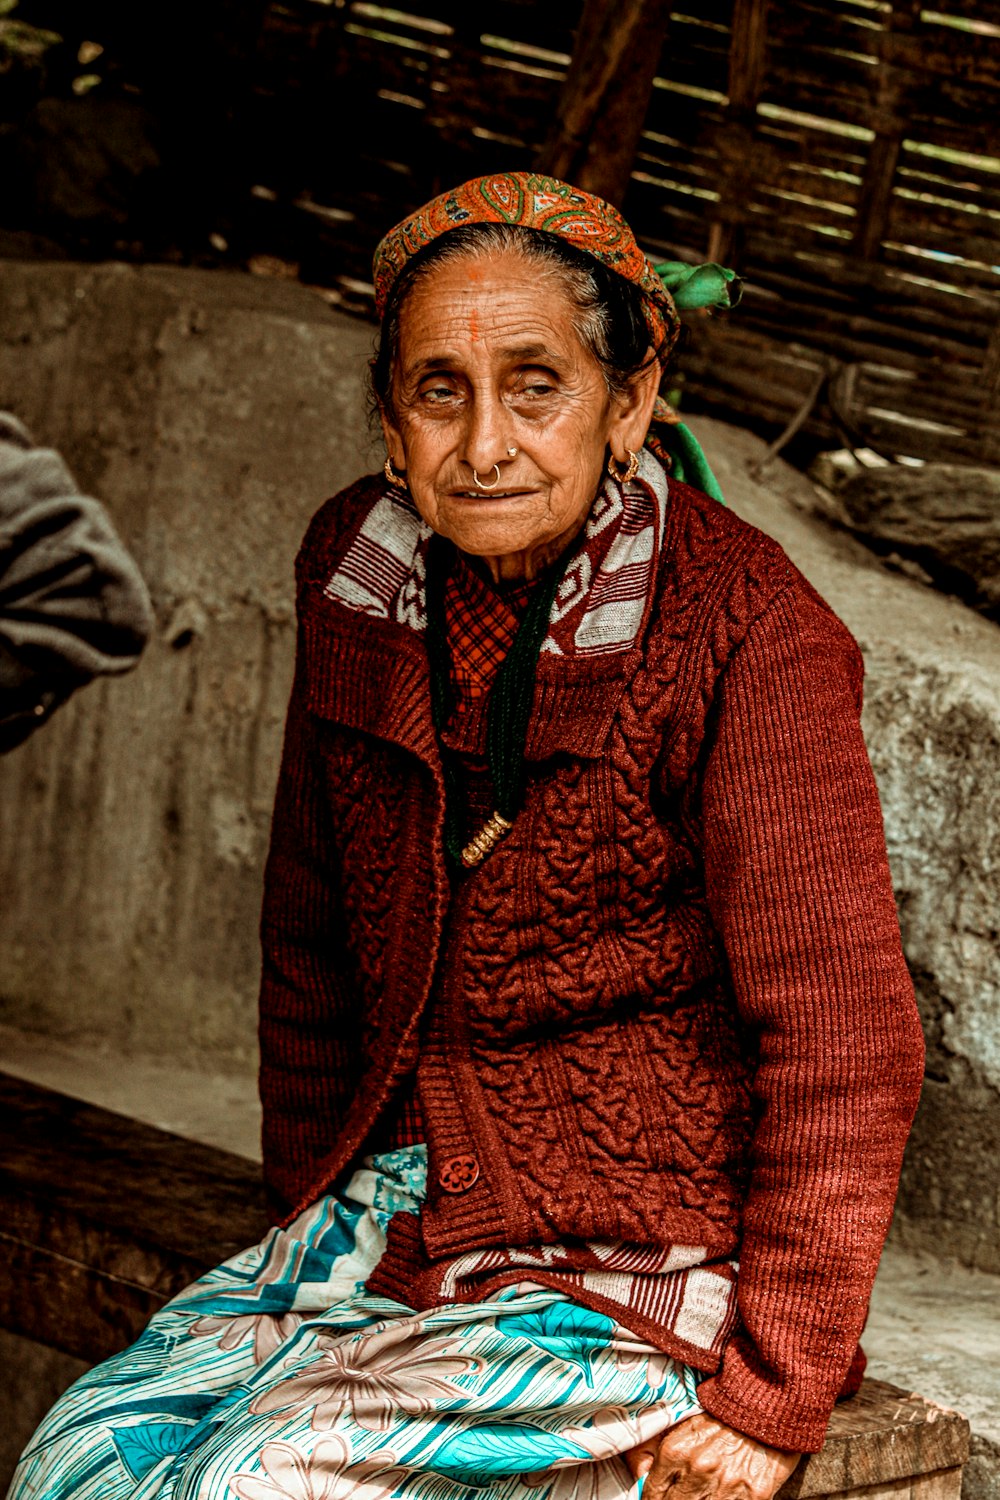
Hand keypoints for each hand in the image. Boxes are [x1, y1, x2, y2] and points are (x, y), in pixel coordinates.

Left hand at [624, 1411, 800, 1499]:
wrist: (768, 1403)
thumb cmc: (724, 1412)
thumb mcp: (685, 1422)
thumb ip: (656, 1446)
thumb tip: (640, 1474)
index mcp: (676, 1450)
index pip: (652, 1493)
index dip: (652, 1498)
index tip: (658, 1497)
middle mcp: (697, 1469)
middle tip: (679, 1494)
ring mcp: (725, 1485)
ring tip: (699, 1495)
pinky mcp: (753, 1495)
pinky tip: (720, 1497)